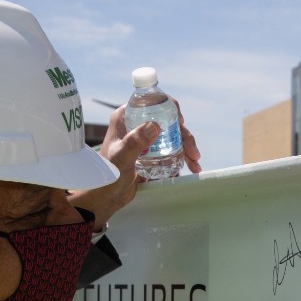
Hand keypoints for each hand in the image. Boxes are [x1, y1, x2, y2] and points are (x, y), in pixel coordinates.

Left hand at [68, 102, 201, 230]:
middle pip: (167, 121)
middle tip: (193, 153)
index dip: (170, 107)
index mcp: (126, 118)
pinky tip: (189, 168)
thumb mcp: (122, 158)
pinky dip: (182, 157)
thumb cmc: (108, 177)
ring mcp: (145, 139)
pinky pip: (170, 150)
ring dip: (186, 148)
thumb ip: (135, 142)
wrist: (106, 197)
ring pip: (172, 136)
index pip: (151, 102)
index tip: (180, 121)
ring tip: (195, 164)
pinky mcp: (151, 153)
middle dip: (184, 135)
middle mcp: (136, 125)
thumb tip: (156, 125)